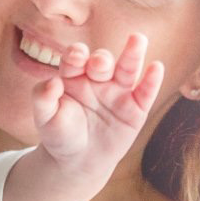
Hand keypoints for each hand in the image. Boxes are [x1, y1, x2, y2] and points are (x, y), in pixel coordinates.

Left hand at [30, 32, 163, 174]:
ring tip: (137, 39)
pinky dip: (151, 80)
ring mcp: (118, 91)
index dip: (76, 55)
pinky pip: (145, 92)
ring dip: (133, 54)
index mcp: (73, 76)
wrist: (78, 161)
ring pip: (127, 69)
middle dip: (101, 59)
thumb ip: (43, 98)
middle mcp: (97, 79)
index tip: (75, 57)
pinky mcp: (136, 108)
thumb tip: (52, 81)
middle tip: (100, 63)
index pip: (76, 59)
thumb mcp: (44, 118)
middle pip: (101, 61)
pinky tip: (156, 67)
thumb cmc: (59, 135)